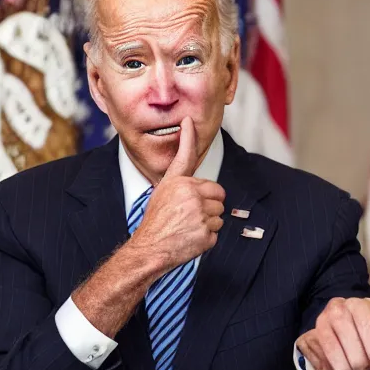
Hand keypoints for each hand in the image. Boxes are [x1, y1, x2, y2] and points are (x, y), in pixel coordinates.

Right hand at [130, 118, 224, 271]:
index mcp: (178, 183)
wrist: (149, 249)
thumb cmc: (156, 222)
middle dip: (211, 203)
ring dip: (209, 221)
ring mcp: (200, 214)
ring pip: (220, 213)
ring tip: (189, 225)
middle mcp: (190, 194)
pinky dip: (208, 236)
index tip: (187, 121)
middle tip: (191, 213)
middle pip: (219, 193)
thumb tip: (201, 179)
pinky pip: (218, 230)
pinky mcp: (206, 233)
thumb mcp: (163, 194)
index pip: (187, 157)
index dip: (188, 137)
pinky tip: (191, 236)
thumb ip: (183, 183)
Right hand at [296, 296, 369, 369]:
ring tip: (354, 368)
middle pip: (356, 356)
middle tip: (365, 366)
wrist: (336, 321)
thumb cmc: (360, 326)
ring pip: (341, 367)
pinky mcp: (307, 340)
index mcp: (356, 305)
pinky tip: (340, 365)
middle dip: (364, 367)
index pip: (369, 333)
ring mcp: (319, 325)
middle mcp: (335, 311)